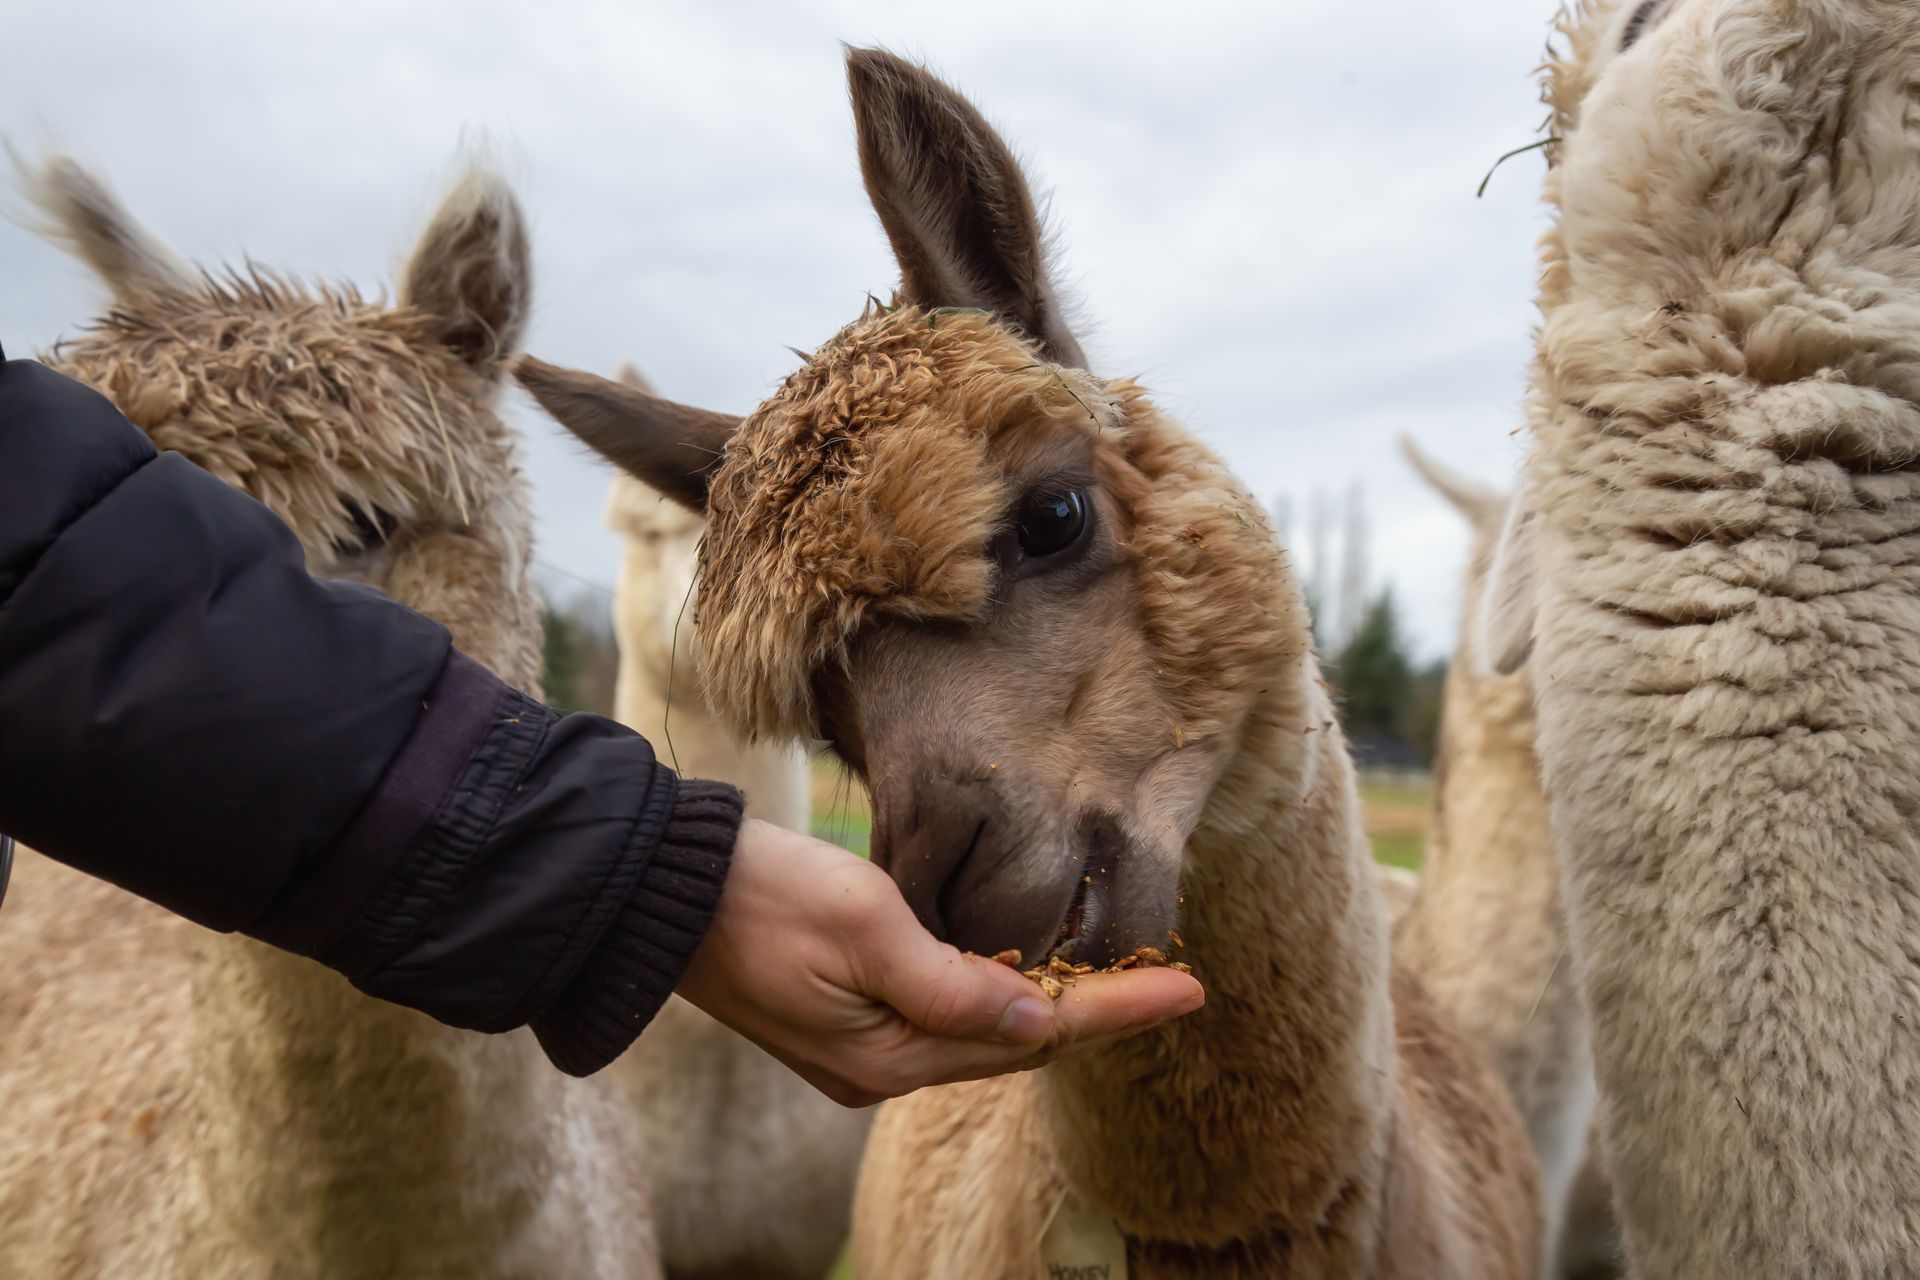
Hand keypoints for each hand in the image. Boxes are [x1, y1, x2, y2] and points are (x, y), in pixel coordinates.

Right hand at [676, 819, 1203, 1106]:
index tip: (1192, 988)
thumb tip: (1036, 1018)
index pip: (1033, 1033)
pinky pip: (945, 1019)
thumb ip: (954, 980)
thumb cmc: (762, 893)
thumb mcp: (864, 924)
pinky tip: (1027, 974)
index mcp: (889, 1054)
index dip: (1118, 1009)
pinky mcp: (844, 1021)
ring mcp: (860, 1050)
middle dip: (1096, 1014)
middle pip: (1016, 1044)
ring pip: (983, 1033)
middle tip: (1174, 981)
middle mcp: (881, 1069)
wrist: (658, 893)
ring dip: (1050, 1007)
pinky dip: (996, 996)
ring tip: (1124, 979)